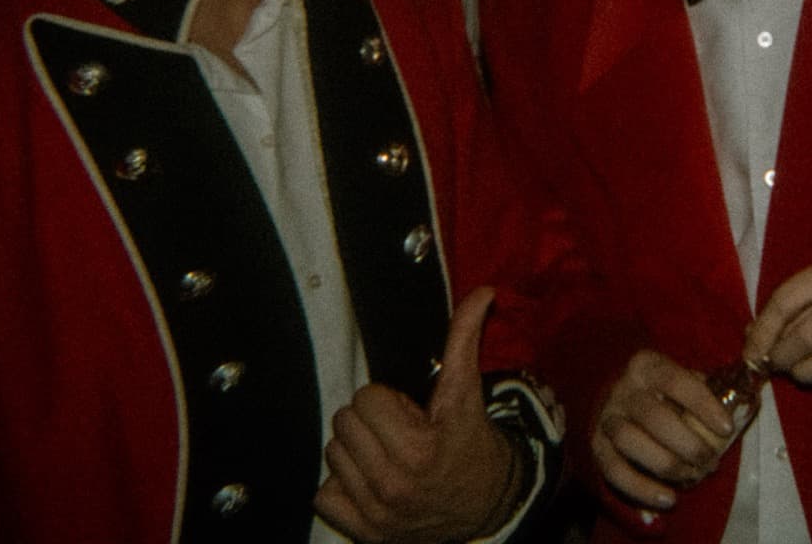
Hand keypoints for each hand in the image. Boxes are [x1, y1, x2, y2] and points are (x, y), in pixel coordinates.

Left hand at [314, 287, 517, 542]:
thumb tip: (483, 292)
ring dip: (355, 450)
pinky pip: (324, 495)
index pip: (365, 399)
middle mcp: (394, 485)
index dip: (387, 399)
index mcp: (417, 449)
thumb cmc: (472, 443)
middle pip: (344, 424)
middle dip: (369, 421)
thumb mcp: (467, 392)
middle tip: (397, 431)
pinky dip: (342, 486)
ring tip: (386, 453)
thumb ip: (466, 339)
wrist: (488, 504)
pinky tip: (371, 480)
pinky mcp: (366, 533)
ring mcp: (378, 513)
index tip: (410, 412)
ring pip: (333, 455)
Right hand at [592, 350, 737, 511]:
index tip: (726, 427)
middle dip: (687, 444)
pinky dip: (641, 489)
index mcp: (647, 366)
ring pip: (630, 441)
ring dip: (666, 464)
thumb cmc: (660, 391)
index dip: (702, 404)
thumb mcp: (679, 378)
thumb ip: (704, 388)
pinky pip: (614, 470)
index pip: (675, 380)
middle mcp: (623, 389)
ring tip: (692, 476)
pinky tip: (668, 498)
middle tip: (711, 462)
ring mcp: (607, 418)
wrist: (614, 398)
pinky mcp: (597, 446)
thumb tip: (744, 403)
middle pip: (653, 416)